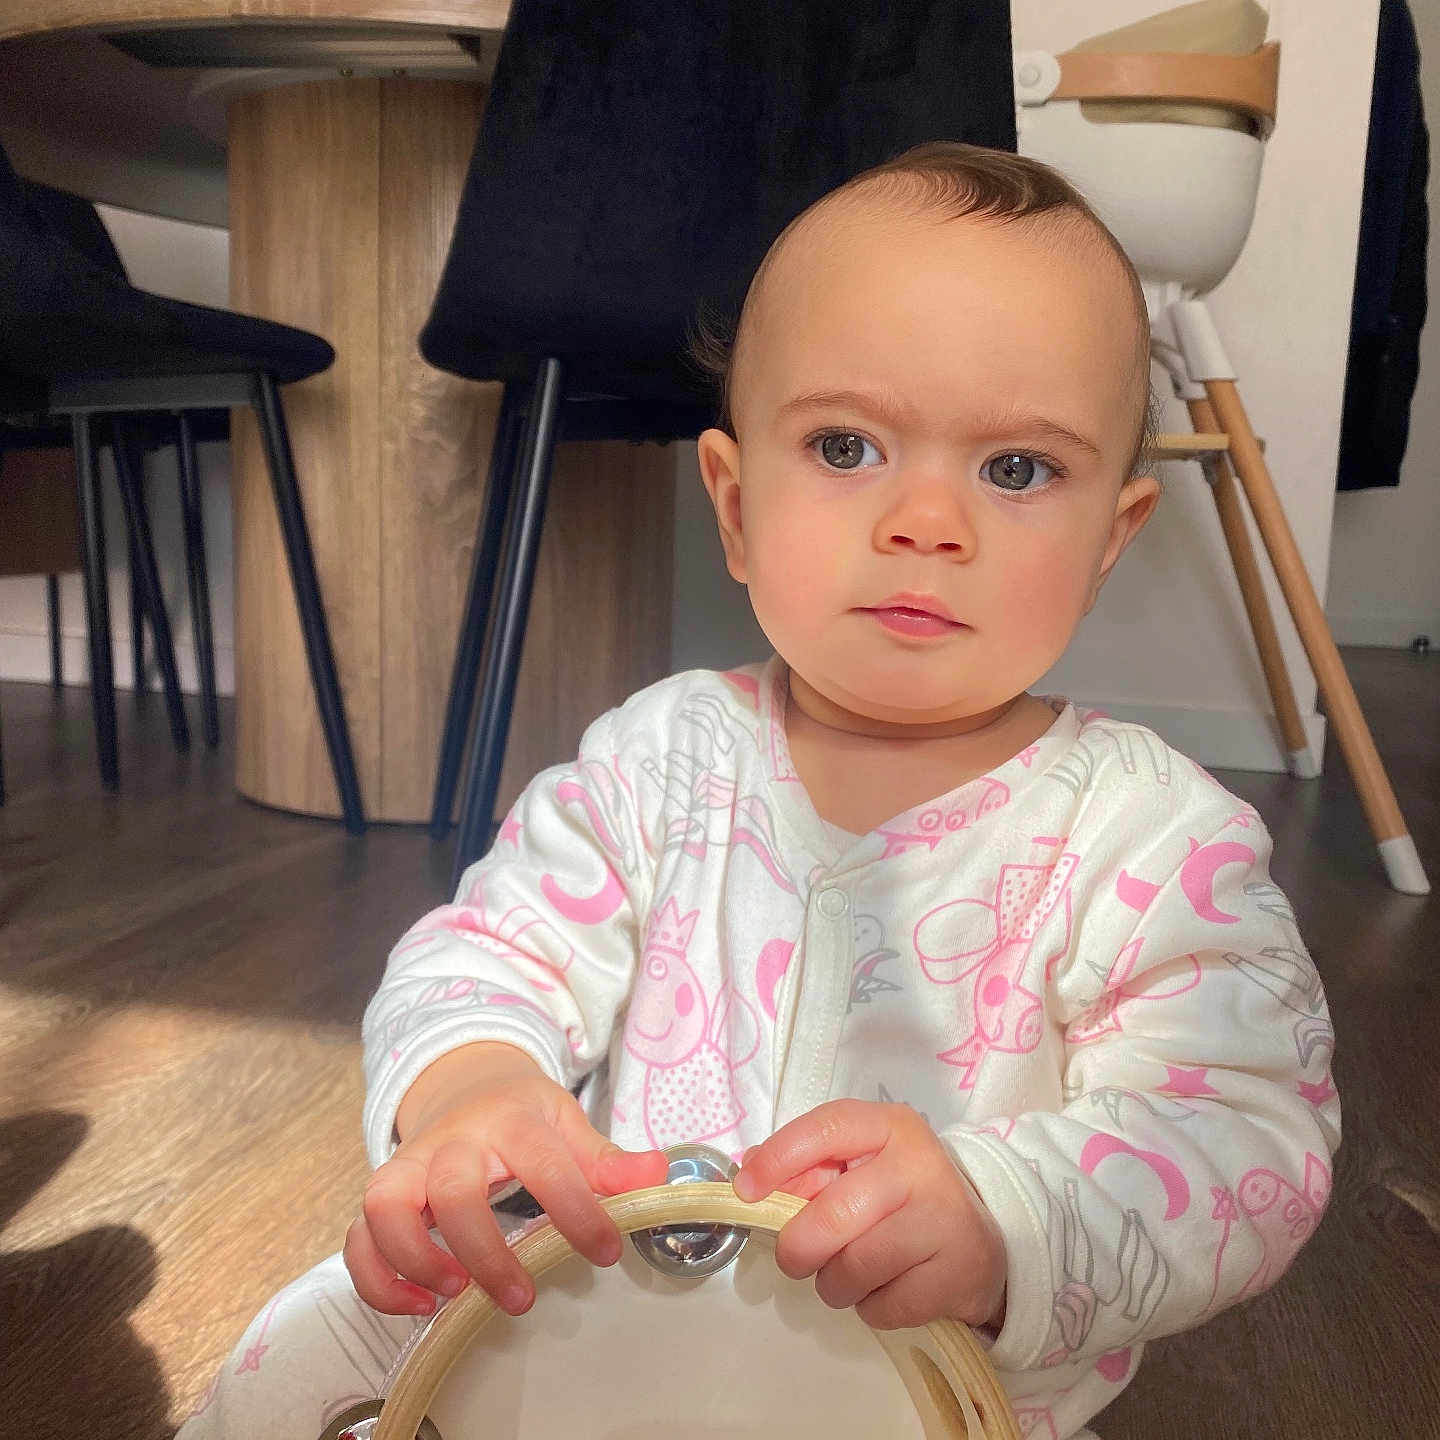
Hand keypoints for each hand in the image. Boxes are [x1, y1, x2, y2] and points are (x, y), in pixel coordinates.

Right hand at [344, 1042, 666, 1317]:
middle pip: (452, 1187)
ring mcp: (411, 1165)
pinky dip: (376, 1278)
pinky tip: (418, 1305)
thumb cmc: (520, 1114)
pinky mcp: (383, 1195)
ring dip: (414, 1258)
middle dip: (484, 1248)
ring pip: (385, 1204)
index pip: (542, 1160)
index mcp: (509, 1119)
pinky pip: (358, 1237)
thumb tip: (657, 1175)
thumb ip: (607, 1159)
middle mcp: (453, 1140)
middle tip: (521, 1296)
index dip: (575, 1207)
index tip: (604, 1251)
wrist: (465, 1083)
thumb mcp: (567, 1122)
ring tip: (453, 1295)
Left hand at [733, 1100, 1006, 1331]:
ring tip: (848, 1275)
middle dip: (799, 1247)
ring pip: (855, 1267)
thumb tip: (749, 1174)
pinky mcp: (955, 1275)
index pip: (826, 1129)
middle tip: (795, 1259)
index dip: (779, 1159)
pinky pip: (883, 1307)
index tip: (745, 1191)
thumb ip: (806, 1168)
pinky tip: (886, 1289)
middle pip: (835, 1213)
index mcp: (889, 1126)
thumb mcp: (859, 1167)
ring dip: (834, 1284)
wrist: (977, 1243)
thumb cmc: (900, 1199)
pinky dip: (870, 1308)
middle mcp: (919, 1165)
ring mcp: (943, 1219)